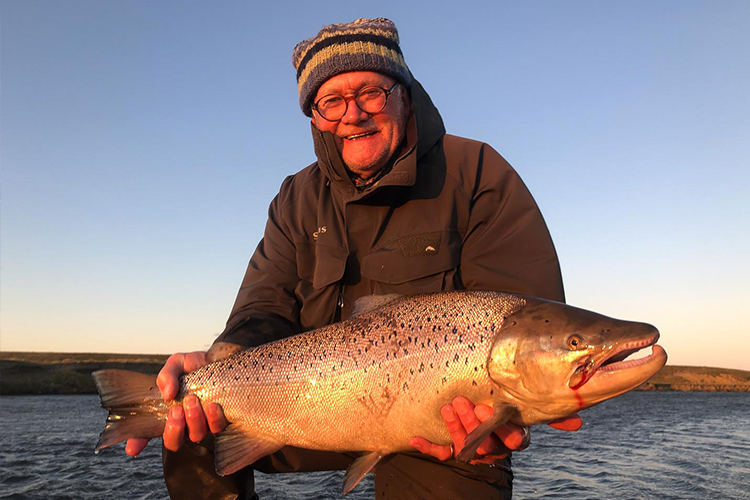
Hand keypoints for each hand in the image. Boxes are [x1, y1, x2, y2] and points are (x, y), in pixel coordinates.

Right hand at [124, 351, 228, 456]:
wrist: (220, 359)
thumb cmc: (195, 366)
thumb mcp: (176, 364)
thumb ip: (167, 376)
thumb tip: (167, 394)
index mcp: (167, 412)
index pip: (147, 433)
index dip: (138, 443)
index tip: (132, 448)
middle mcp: (183, 423)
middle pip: (173, 441)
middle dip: (173, 429)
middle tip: (176, 410)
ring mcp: (202, 424)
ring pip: (196, 435)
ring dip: (193, 421)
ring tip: (193, 400)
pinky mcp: (220, 421)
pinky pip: (217, 428)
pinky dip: (214, 418)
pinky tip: (212, 406)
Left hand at [409, 396, 581, 463]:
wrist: (476, 420)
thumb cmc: (505, 407)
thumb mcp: (526, 407)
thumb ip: (548, 412)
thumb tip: (579, 422)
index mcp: (512, 435)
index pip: (514, 439)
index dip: (507, 431)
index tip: (499, 418)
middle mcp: (493, 446)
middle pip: (488, 443)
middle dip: (476, 424)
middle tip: (465, 402)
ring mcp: (471, 449)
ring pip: (465, 446)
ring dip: (456, 428)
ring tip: (449, 407)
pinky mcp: (449, 450)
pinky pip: (439, 452)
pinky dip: (427, 446)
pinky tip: (414, 439)